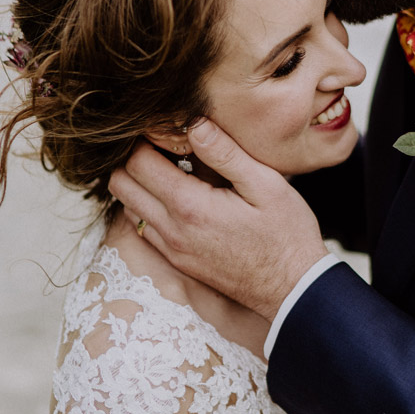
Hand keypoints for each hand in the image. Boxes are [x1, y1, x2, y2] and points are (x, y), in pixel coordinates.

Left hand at [108, 120, 328, 320]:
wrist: (293, 289)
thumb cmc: (286, 234)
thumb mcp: (266, 185)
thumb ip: (225, 153)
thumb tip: (194, 124)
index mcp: (190, 206)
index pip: (138, 163)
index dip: (146, 139)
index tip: (168, 130)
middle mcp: (171, 230)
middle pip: (121, 184)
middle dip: (135, 159)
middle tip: (166, 148)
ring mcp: (171, 249)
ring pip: (128, 207)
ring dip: (141, 185)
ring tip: (174, 171)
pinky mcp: (177, 261)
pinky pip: (144, 229)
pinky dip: (150, 208)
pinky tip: (181, 198)